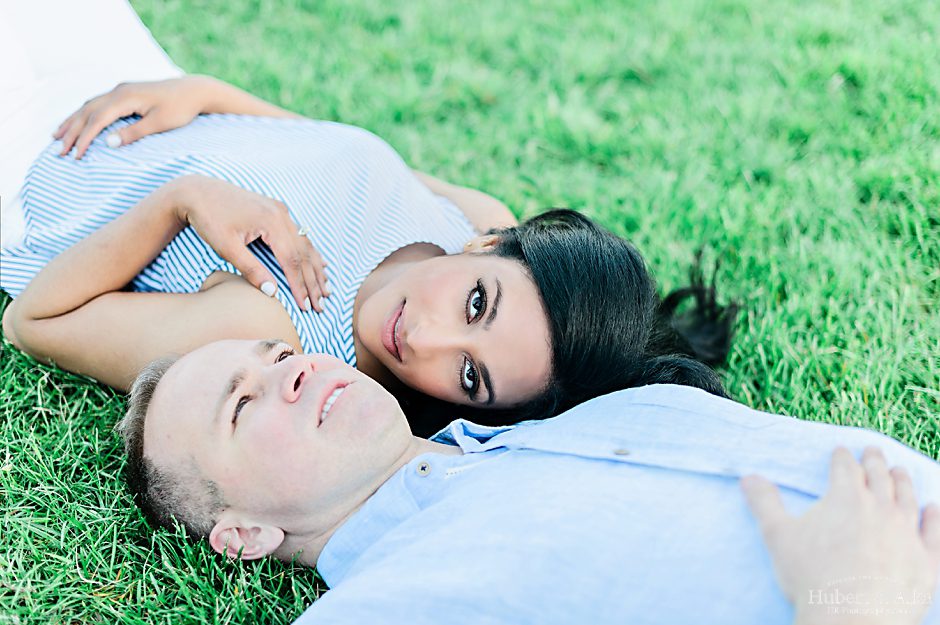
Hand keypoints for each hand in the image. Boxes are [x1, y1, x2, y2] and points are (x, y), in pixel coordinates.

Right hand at [54, 76, 213, 159]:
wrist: (194, 90)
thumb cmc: (180, 108)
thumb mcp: (159, 123)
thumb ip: (134, 133)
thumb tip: (107, 142)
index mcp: (126, 97)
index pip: (97, 119)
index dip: (84, 138)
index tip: (75, 155)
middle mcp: (119, 91)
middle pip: (87, 112)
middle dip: (71, 131)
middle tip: (58, 150)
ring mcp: (121, 90)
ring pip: (89, 106)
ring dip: (73, 121)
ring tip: (57, 136)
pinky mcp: (125, 92)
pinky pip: (98, 103)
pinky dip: (85, 114)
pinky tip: (78, 122)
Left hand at [170, 175, 329, 311]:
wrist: (197, 191)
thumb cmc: (208, 219)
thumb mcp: (226, 247)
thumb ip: (251, 269)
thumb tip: (272, 293)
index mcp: (271, 222)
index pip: (292, 260)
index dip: (300, 285)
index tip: (306, 306)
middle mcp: (281, 214)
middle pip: (304, 254)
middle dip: (313, 282)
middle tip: (321, 305)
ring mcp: (281, 211)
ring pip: (305, 244)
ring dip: (316, 269)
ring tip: (326, 289)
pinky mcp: (276, 211)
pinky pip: (299, 235)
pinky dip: (309, 253)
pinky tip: (320, 264)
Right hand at [742, 447, 939, 624]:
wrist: (850, 617)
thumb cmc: (811, 576)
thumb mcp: (777, 535)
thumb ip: (764, 503)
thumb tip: (748, 478)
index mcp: (845, 497)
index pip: (844, 468)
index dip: (841, 457)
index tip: (840, 451)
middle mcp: (881, 508)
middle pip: (879, 476)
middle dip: (874, 461)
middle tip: (873, 451)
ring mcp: (907, 533)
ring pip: (908, 498)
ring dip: (903, 481)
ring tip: (900, 471)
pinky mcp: (927, 560)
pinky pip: (934, 533)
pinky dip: (935, 518)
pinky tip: (933, 510)